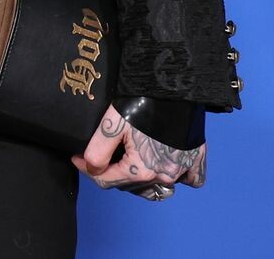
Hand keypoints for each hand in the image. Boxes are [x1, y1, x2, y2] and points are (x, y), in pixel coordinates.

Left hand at [73, 104, 207, 198]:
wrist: (171, 86)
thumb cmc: (140, 102)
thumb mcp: (111, 124)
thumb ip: (98, 151)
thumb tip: (91, 167)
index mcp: (141, 170)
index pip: (107, 181)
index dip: (88, 170)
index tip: (77, 158)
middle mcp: (164, 176)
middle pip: (131, 185)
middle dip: (113, 173)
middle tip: (102, 155)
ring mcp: (182, 169)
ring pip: (159, 186)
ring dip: (143, 180)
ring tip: (129, 162)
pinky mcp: (196, 158)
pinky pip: (191, 179)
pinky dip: (180, 178)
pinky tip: (166, 165)